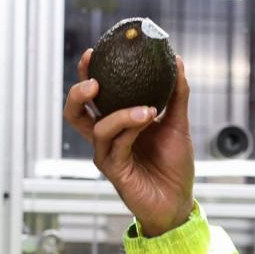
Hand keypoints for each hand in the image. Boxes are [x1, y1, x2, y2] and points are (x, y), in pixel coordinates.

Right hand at [63, 49, 194, 236]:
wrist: (179, 201)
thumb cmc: (174, 165)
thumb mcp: (179, 123)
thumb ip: (178, 94)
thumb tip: (177, 60)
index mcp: (116, 124)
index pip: (92, 96)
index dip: (86, 74)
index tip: (94, 52)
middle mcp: (106, 138)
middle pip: (75, 113)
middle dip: (78, 93)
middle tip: (95, 80)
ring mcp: (108, 155)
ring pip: (97, 128)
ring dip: (120, 113)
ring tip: (148, 107)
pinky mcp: (115, 171)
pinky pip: (117, 145)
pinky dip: (131, 128)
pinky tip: (148, 117)